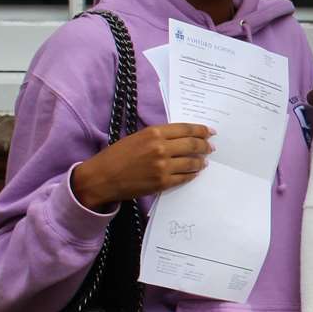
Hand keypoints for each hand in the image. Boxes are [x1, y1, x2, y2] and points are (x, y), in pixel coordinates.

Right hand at [71, 123, 213, 209]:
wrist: (101, 178)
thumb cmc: (116, 156)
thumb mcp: (137, 137)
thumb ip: (158, 136)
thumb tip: (180, 137)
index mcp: (154, 132)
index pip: (186, 129)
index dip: (201, 130)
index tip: (210, 131)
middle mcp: (161, 148)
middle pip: (193, 145)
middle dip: (205, 146)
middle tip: (211, 147)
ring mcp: (163, 166)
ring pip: (192, 162)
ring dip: (201, 161)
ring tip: (204, 161)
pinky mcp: (162, 182)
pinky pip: (184, 177)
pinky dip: (192, 174)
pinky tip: (194, 172)